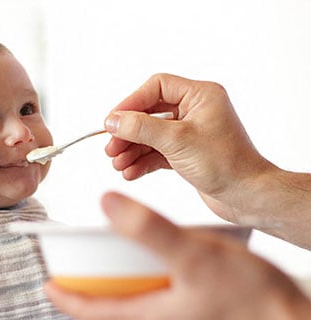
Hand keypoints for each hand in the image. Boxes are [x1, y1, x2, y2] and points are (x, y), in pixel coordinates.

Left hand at [44, 192, 310, 319]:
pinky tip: (150, 243)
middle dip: (88, 279)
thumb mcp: (192, 256)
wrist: (287, 311)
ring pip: (132, 287)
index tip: (47, 282)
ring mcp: (173, 303)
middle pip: (109, 297)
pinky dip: (144, 262)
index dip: (67, 296)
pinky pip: (155, 280)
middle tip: (73, 257)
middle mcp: (157, 310)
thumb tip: (105, 203)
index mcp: (149, 310)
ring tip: (106, 244)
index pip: (93, 309)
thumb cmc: (245, 294)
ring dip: (116, 268)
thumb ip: (148, 230)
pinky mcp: (189, 294)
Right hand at [103, 73, 310, 247]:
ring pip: (151, 135)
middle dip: (129, 132)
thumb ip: (141, 128)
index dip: (131, 102)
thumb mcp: (177, 141)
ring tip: (118, 164)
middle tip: (111, 147)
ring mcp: (190, 133)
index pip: (157, 87)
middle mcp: (195, 111)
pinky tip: (131, 172)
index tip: (113, 120)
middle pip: (149, 113)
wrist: (247, 197)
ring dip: (132, 149)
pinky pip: (157, 152)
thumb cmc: (227, 165)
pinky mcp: (186, 153)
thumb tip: (113, 120)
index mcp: (201, 96)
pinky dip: (143, 161)